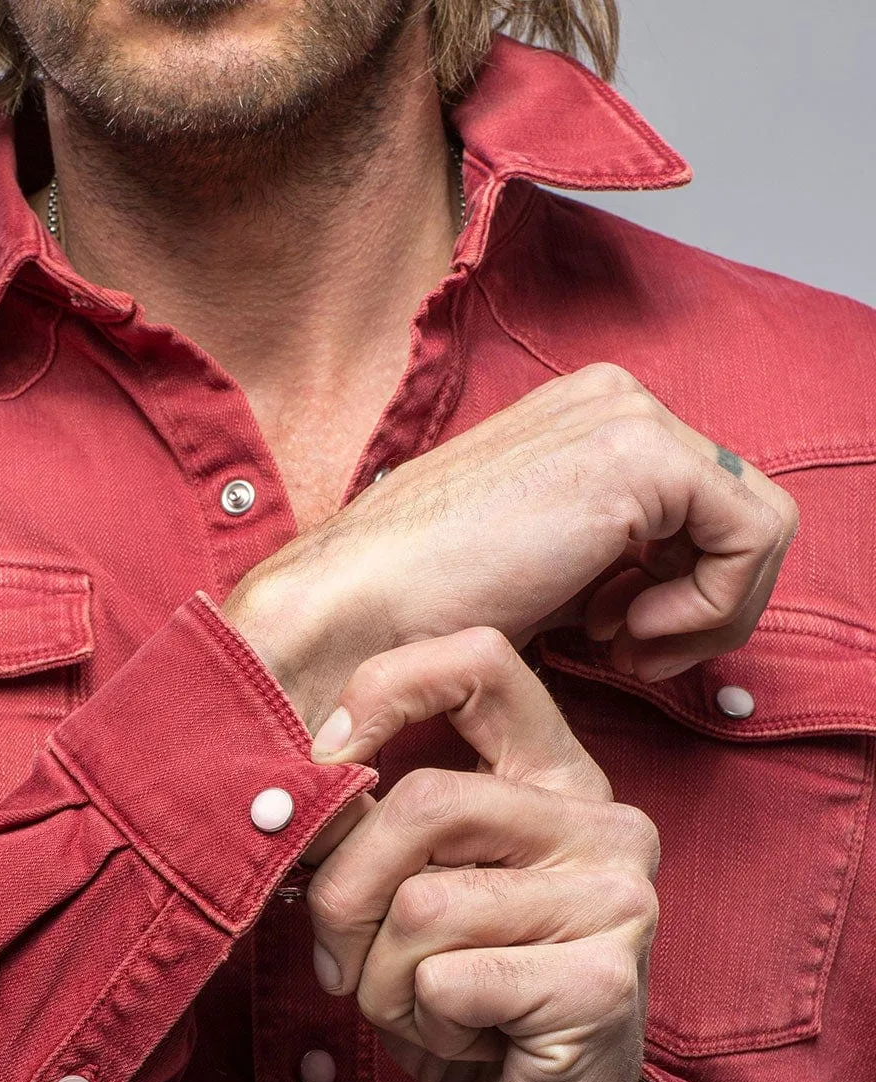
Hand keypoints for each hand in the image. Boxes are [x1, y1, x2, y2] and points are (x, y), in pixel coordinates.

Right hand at [222, 362, 797, 734]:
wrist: (356, 610)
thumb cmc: (421, 610)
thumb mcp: (535, 574)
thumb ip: (605, 562)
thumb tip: (660, 594)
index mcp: (584, 418)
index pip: (697, 509)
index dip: (676, 592)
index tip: (610, 640)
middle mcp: (613, 399)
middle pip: (733, 516)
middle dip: (697, 604)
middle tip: (624, 652)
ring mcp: (629, 418)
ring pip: (756, 529)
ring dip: (705, 613)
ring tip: (622, 647)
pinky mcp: (644, 459)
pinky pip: (753, 540)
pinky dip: (710, 609)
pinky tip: (629, 634)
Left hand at [303, 627, 691, 1081]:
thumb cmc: (465, 1009)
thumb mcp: (409, 899)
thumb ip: (374, 830)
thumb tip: (282, 790)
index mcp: (558, 781)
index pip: (477, 664)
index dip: (379, 696)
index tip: (324, 765)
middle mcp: (605, 824)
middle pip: (420, 804)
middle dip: (343, 898)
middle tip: (342, 963)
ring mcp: (618, 899)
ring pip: (420, 903)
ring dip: (384, 981)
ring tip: (429, 1011)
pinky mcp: (605, 981)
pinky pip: (444, 980)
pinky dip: (424, 1026)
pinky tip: (473, 1041)